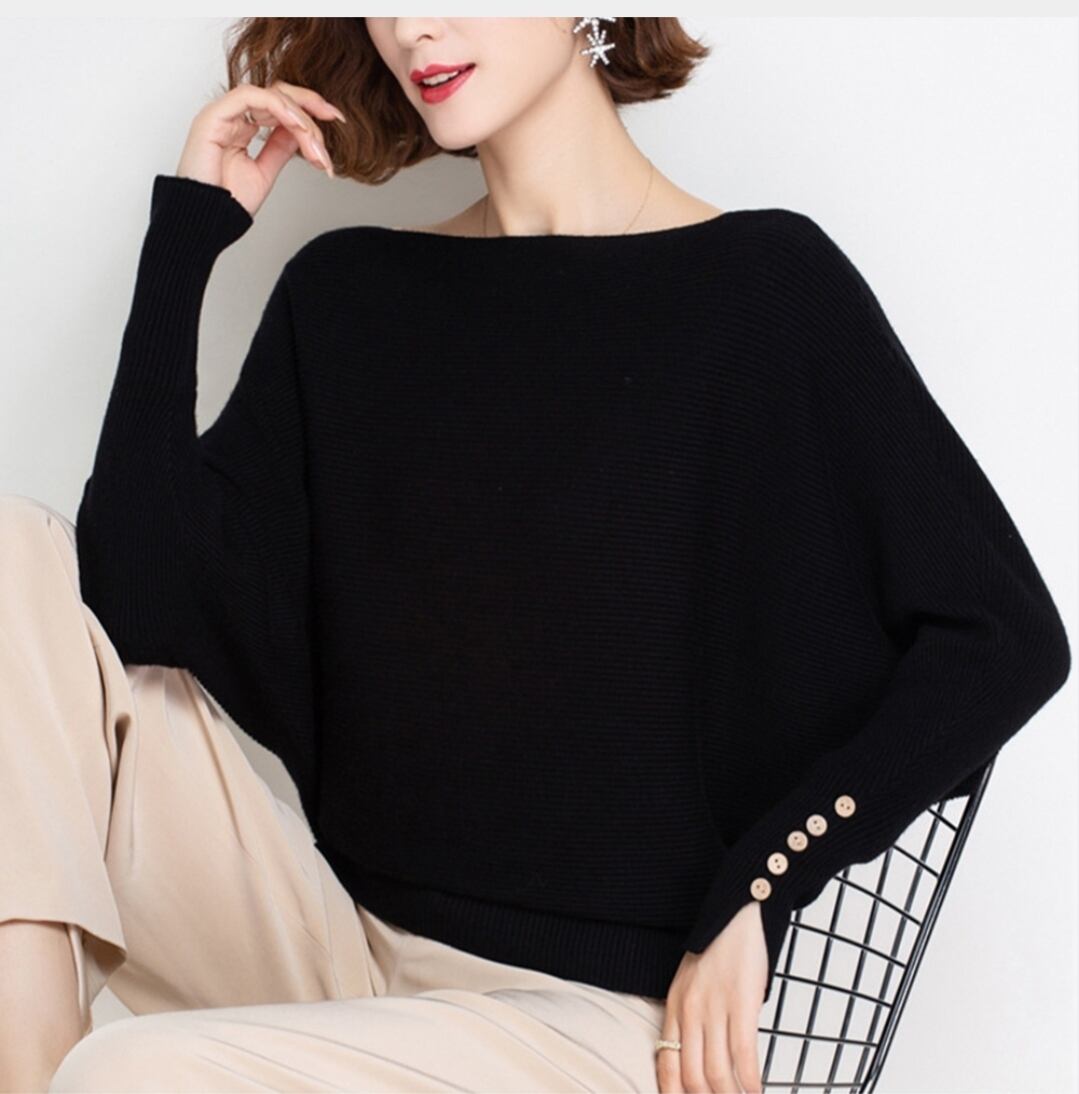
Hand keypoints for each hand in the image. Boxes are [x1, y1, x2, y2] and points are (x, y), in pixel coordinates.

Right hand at [175, 80, 346, 217]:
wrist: (204, 221)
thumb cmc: (227, 203)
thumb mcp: (265, 172)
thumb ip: (280, 148)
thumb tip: (301, 133)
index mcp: (242, 127)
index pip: (279, 105)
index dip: (308, 109)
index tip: (336, 120)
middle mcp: (232, 116)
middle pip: (278, 94)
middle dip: (310, 105)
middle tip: (335, 118)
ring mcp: (222, 114)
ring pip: (269, 95)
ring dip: (299, 117)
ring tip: (315, 143)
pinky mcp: (214, 116)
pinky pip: (251, 97)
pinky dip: (278, 108)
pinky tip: (298, 126)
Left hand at [656, 901, 768, 1092]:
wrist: (735, 917)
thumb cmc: (716, 951)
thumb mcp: (689, 982)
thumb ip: (689, 1017)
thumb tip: (699, 1058)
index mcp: (674, 1007)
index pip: (666, 1065)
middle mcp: (690, 1012)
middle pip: (693, 1078)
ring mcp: (715, 1009)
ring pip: (719, 1075)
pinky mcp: (742, 1004)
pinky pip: (745, 1056)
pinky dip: (752, 1082)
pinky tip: (758, 1090)